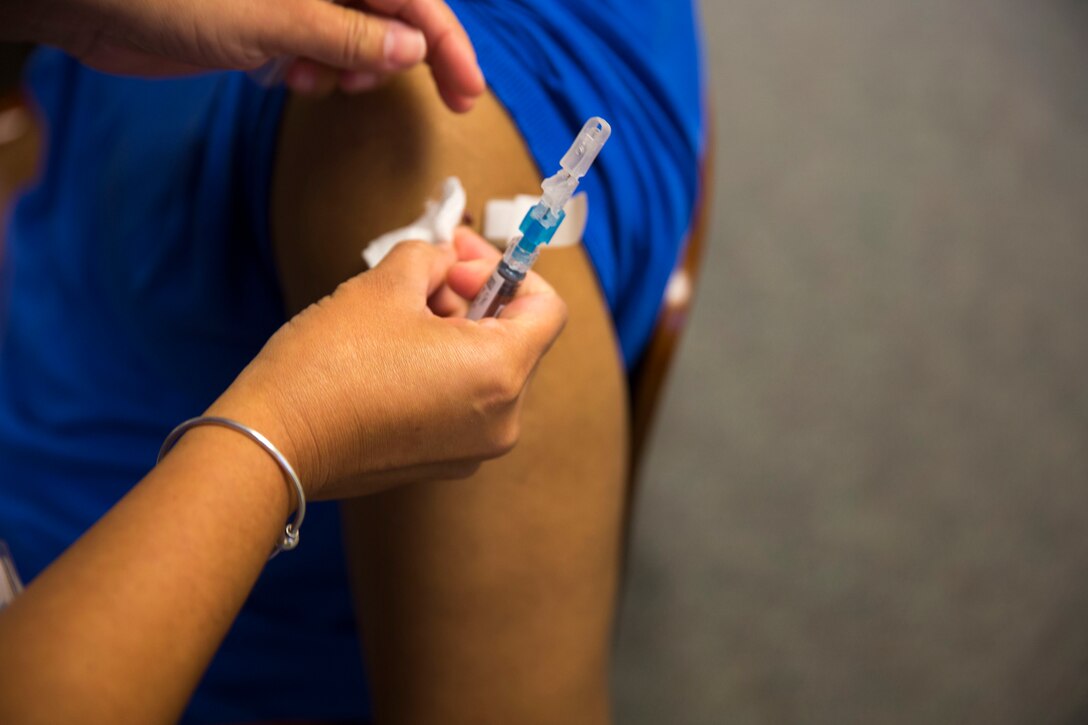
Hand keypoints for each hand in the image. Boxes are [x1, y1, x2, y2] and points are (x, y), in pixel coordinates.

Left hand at [2, 0, 483, 109]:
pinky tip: (294, 80)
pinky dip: (317, 70)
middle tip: (425, 100)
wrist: (91, 5)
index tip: (468, 93)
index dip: (446, 44)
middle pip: (390, 15)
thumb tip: (411, 51)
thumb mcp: (274, 19)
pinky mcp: (266, 23)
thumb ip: (348, 36)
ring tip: (326, 83)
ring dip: (355, 69)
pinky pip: (316, 49)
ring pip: (355, 37)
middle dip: (405, 58)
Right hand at [208, 229, 566, 498]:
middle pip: (516, 340)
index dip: (509, 271)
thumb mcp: (387, 285)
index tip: (460, 258)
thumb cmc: (330, 364)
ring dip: (456, 331)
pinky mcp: (440, 463)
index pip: (547, 309)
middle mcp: (501, 421)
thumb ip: (433, 258)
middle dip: (475, 297)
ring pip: (487, 372)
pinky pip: (462, 403)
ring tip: (402, 310)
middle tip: (428, 271)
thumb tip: (446, 259)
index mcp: (501, 374)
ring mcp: (472, 450)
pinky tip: (394, 351)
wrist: (274, 442)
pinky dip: (443, 369)